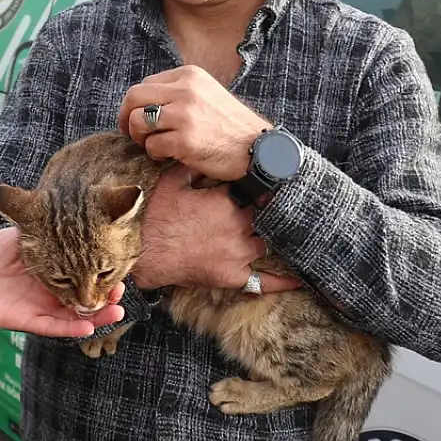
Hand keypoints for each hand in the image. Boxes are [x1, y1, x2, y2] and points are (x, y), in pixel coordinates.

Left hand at [0, 227, 126, 336]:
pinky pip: (51, 327)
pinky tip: (87, 326)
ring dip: (97, 317)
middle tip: (122, 290)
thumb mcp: (25, 233)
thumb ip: (45, 224)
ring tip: (116, 311)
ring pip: (74, 317)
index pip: (85, 274)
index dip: (104, 273)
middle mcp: (51, 292)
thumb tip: (69, 204)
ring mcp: (40, 308)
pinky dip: (70, 329)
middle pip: (86, 298)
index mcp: (55, 270)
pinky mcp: (26, 321)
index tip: (121, 267)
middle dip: (107, 296)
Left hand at [117, 65, 271, 181]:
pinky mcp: (185, 141)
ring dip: (140, 138)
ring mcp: (185, 116)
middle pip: (133, 97)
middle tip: (131, 133)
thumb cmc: (230, 125)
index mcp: (189, 75)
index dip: (135, 104)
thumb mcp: (206, 94)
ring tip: (154, 145)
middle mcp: (186, 91)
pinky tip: (169, 156)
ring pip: (138, 122)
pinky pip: (152, 146)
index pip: (144, 84)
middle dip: (126, 118)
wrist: (259, 150)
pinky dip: (155, 154)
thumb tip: (140, 102)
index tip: (136, 118)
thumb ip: (176, 92)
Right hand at [131, 164, 301, 293]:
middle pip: (260, 216)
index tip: (248, 186)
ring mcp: (239, 252)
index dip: (247, 189)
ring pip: (264, 241)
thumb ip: (194, 167)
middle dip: (258, 213)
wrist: (144, 252)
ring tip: (265, 235)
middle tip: (256, 210)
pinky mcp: (234, 276)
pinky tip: (297, 281)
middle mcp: (238, 224)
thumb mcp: (172, 181)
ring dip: (263, 237)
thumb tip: (208, 158)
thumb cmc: (156, 216)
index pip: (248, 190)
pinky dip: (282, 282)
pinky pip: (265, 281)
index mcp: (226, 200)